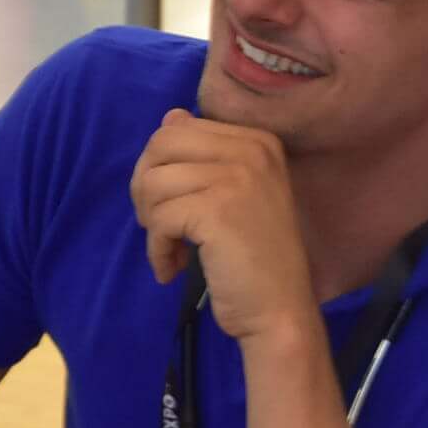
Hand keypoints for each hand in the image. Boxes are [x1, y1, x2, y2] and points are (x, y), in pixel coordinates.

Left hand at [130, 111, 318, 342]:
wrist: (281, 312)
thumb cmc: (255, 259)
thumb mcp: (234, 195)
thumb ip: (204, 154)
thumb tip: (170, 116)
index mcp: (257, 140)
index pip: (177, 128)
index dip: (159, 169)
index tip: (172, 207)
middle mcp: (251, 149)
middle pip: (160, 146)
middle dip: (145, 188)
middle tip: (158, 226)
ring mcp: (237, 177)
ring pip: (154, 183)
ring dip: (151, 224)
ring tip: (172, 251)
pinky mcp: (217, 210)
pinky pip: (159, 219)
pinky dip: (157, 249)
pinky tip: (173, 269)